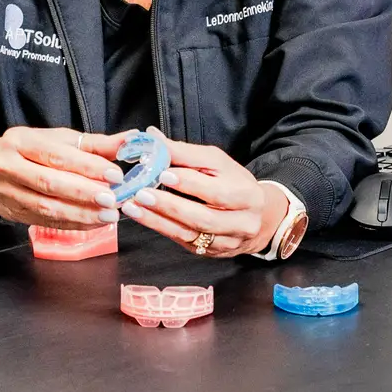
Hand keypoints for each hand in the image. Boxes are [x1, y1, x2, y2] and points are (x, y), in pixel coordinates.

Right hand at [0, 127, 127, 228]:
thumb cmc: (27, 152)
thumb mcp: (56, 139)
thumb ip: (94, 144)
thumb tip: (130, 141)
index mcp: (20, 141)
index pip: (56, 154)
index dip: (86, 165)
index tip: (114, 174)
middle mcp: (9, 166)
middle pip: (49, 182)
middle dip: (84, 192)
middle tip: (113, 199)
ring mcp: (9, 193)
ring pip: (47, 207)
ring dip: (81, 213)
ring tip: (109, 214)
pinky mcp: (15, 214)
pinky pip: (48, 222)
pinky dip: (74, 224)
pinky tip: (95, 222)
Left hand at [117, 132, 287, 257]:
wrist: (257, 217)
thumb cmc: (232, 182)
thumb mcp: (215, 162)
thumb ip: (185, 153)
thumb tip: (152, 138)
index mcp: (247, 195)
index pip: (216, 191)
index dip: (188, 183)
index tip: (162, 173)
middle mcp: (241, 223)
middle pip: (204, 217)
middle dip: (170, 206)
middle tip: (141, 194)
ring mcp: (227, 242)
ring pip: (191, 234)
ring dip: (158, 221)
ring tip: (134, 207)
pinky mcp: (213, 253)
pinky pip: (185, 243)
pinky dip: (163, 229)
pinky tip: (144, 218)